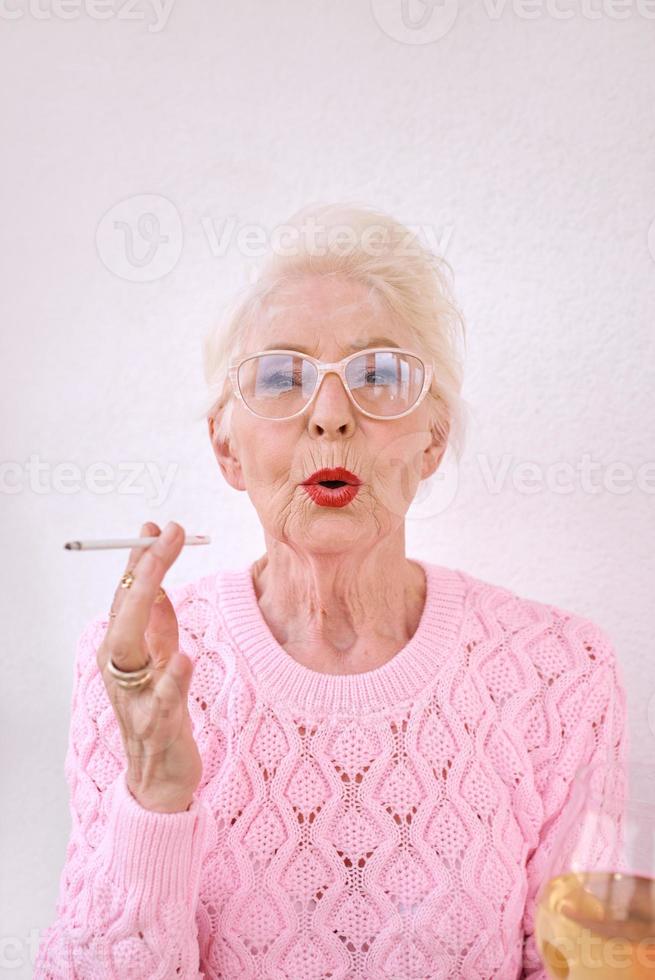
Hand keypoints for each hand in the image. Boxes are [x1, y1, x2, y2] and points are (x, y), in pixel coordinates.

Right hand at [96, 521, 202, 812]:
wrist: (160, 777)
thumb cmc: (158, 712)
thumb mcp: (159, 658)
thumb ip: (158, 621)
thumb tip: (157, 579)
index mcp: (123, 648)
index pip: (127, 595)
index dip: (141, 559)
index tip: (159, 527)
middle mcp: (120, 667)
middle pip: (125, 612)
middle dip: (143, 570)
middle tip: (164, 535)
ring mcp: (135, 696)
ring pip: (129, 649)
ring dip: (145, 612)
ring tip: (159, 579)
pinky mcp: (157, 724)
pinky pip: (162, 699)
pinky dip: (171, 677)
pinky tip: (183, 656)